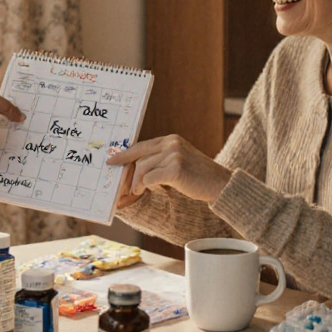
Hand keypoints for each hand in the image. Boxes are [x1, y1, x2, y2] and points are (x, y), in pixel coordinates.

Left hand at [105, 135, 232, 206]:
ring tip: (139, 191)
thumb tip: (134, 168)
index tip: (112, 161)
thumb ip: (160, 159)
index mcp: (171, 139)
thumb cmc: (198, 177)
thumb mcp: (178, 161)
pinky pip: (150, 179)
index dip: (125, 154)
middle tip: (122, 186)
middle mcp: (171, 143)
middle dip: (127, 172)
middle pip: (138, 156)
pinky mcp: (176, 169)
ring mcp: (174, 155)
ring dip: (138, 183)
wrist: (220, 185)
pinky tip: (154, 191)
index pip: (141, 145)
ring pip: (142, 168)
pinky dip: (148, 187)